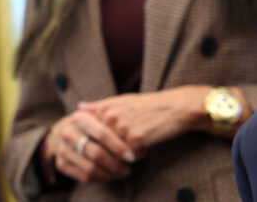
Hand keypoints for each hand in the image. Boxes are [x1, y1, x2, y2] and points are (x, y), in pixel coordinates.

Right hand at [40, 109, 136, 184]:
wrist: (67, 129)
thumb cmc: (93, 121)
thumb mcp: (100, 114)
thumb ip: (114, 119)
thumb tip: (135, 129)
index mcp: (80, 117)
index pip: (102, 134)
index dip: (118, 147)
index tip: (132, 156)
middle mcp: (68, 133)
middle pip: (96, 154)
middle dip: (116, 164)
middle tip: (129, 168)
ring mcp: (62, 149)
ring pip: (90, 169)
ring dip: (110, 174)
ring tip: (123, 172)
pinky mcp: (61, 164)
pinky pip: (84, 177)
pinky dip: (101, 179)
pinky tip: (111, 176)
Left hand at [78, 87, 210, 157]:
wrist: (176, 106)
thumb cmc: (150, 105)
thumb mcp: (123, 100)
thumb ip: (99, 106)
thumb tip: (79, 107)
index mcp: (106, 108)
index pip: (91, 134)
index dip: (100, 142)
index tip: (111, 140)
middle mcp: (111, 117)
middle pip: (103, 147)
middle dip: (115, 150)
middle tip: (131, 142)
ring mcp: (123, 128)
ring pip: (118, 153)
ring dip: (129, 152)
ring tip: (142, 138)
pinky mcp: (136, 139)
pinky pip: (133, 156)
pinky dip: (142, 153)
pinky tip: (150, 141)